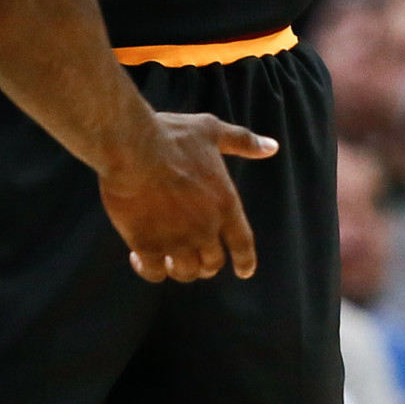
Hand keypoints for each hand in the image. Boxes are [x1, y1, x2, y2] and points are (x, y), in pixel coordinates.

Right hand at [97, 111, 276, 282]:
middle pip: (212, 263)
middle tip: (191, 256)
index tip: (243, 271)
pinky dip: (148, 268)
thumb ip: (243, 141)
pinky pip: (154, 272)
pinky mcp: (147, 245)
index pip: (243, 245)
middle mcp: (205, 228)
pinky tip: (137, 256)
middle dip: (204, 264)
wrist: (131, 146)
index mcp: (225, 204)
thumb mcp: (211, 131)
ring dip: (177, 267)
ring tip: (165, 257)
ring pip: (185, 272)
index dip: (245, 261)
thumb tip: (272, 147)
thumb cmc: (171, 136)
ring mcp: (176, 240)